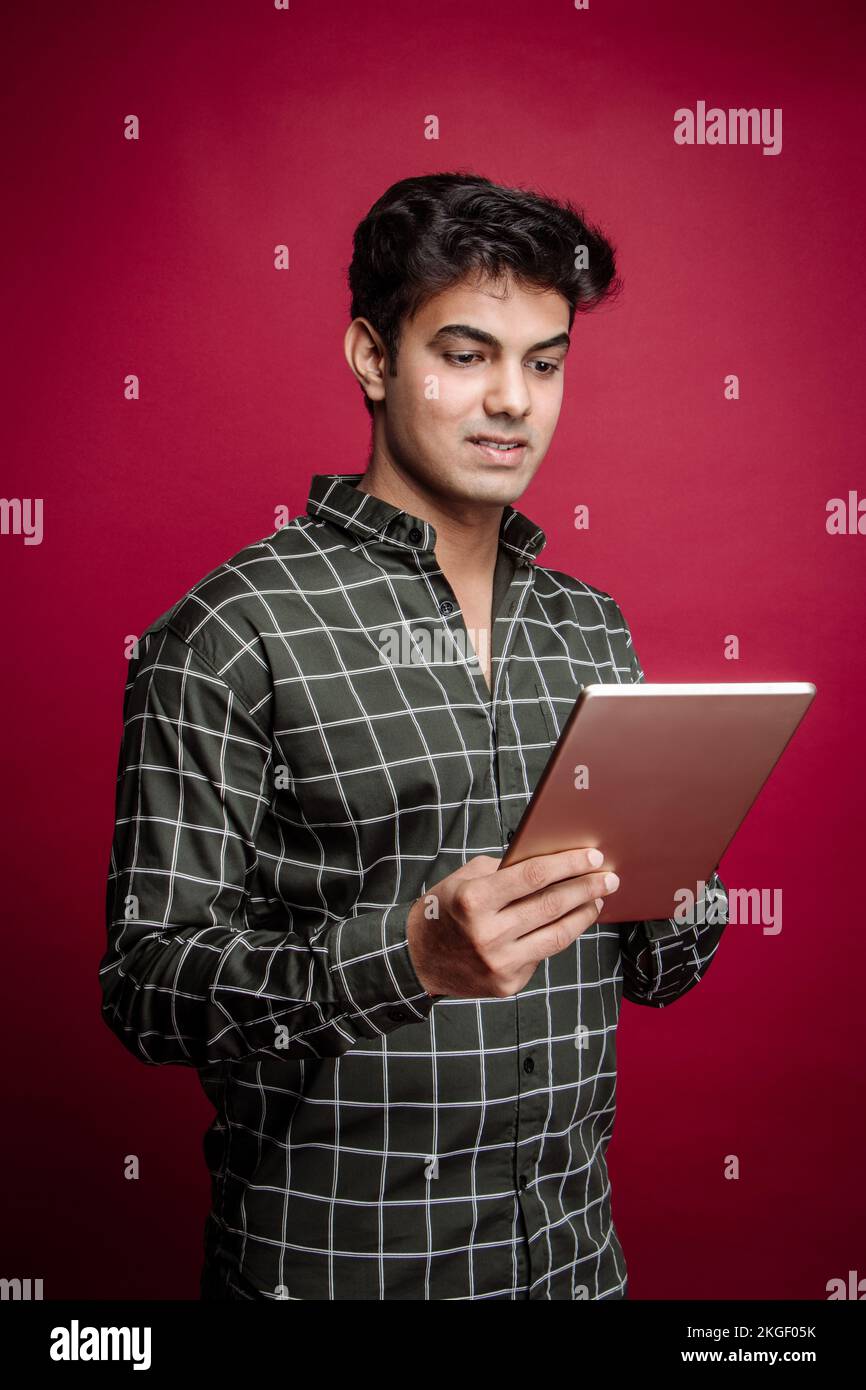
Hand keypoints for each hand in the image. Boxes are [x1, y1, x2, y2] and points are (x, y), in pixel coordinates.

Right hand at [406, 847, 619, 999]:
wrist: (418, 958)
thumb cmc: (446, 910)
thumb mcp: (466, 880)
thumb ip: (505, 872)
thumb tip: (552, 863)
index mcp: (473, 900)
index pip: (533, 876)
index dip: (567, 864)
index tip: (592, 855)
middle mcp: (487, 933)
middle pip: (550, 905)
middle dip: (585, 888)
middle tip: (608, 877)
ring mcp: (499, 962)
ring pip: (556, 935)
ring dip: (584, 914)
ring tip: (599, 899)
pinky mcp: (507, 984)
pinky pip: (544, 954)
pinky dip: (562, 935)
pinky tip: (574, 921)